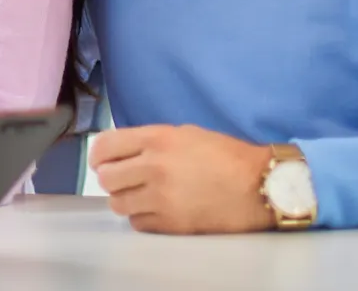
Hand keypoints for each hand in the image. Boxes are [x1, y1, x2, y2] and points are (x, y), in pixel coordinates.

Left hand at [87, 124, 274, 234]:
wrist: (258, 186)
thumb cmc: (226, 156)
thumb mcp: (185, 134)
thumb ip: (151, 141)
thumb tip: (124, 152)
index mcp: (157, 139)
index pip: (105, 146)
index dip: (98, 155)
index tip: (102, 161)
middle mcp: (153, 167)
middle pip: (106, 178)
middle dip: (112, 179)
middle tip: (124, 180)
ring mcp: (160, 198)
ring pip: (117, 203)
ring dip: (125, 200)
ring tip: (142, 196)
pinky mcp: (170, 223)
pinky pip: (137, 223)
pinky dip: (142, 218)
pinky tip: (157, 210)